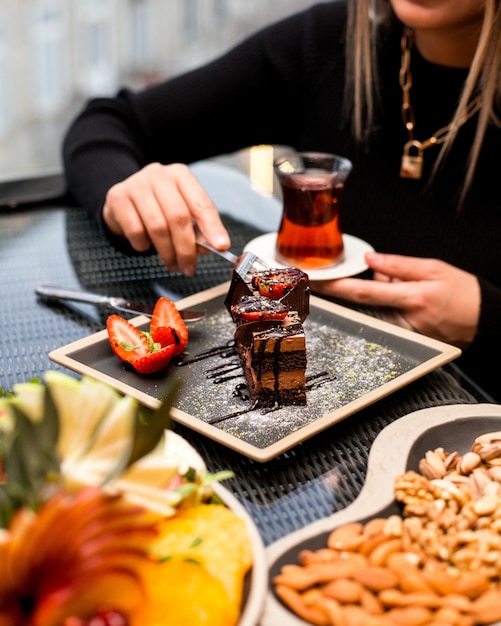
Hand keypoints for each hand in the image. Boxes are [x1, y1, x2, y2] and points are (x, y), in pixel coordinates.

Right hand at [102, 162, 230, 274]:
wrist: (123, 199)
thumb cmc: (157, 206)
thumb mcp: (181, 211)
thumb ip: (197, 228)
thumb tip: (210, 247)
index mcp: (181, 175)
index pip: (201, 203)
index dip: (212, 226)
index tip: (220, 246)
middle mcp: (159, 175)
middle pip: (178, 216)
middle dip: (186, 248)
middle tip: (189, 268)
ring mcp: (136, 184)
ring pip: (157, 226)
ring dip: (167, 253)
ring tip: (172, 265)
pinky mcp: (118, 198)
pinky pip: (136, 230)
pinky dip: (144, 245)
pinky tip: (147, 246)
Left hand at [311, 252, 480, 347]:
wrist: (485, 318)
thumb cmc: (463, 292)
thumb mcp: (433, 268)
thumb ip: (398, 265)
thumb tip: (370, 260)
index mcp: (412, 297)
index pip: (363, 292)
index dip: (336, 287)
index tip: (316, 281)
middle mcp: (405, 320)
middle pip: (361, 306)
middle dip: (344, 292)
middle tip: (335, 281)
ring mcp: (405, 333)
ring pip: (373, 313)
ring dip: (370, 299)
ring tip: (399, 291)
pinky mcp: (407, 341)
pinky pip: (385, 321)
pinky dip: (382, 308)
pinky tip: (404, 302)